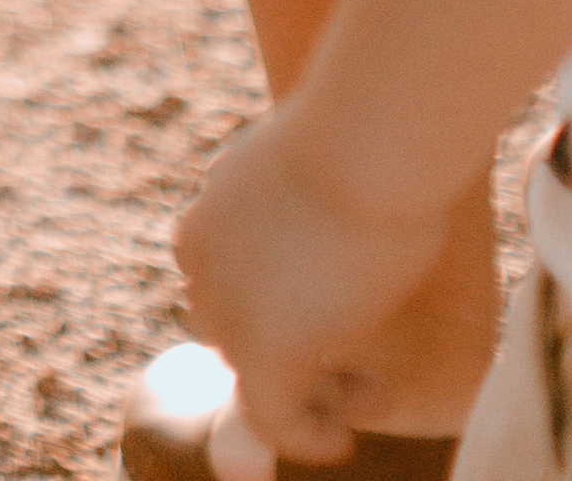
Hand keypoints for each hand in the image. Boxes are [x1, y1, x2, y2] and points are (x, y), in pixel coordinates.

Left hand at [172, 105, 489, 463]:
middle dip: (289, 348)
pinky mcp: (263, 349)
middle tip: (351, 362)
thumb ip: (320, 192)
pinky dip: (307, 435)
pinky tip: (346, 431)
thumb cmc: (369, 136)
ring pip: (254, 374)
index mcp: (211, 209)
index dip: (269, 302)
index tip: (330, 312)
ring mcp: (225, 307)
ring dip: (308, 392)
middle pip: (230, 325)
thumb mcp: (329, 161)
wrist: (366, 144)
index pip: (221, 275)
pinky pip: (275, 419)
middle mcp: (202, 260)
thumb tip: (361, 181)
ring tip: (368, 389)